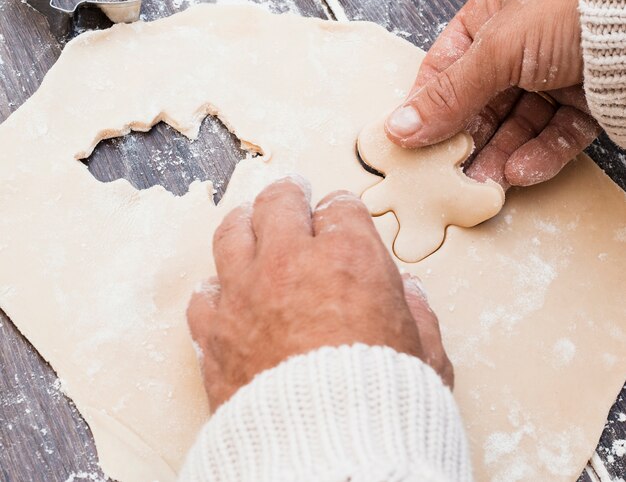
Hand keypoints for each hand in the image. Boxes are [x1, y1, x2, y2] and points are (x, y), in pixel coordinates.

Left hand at [188, 177, 452, 410]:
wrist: (327, 455)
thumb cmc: (382, 403)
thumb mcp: (424, 355)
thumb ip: (417, 314)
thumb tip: (410, 293)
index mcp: (349, 258)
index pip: (340, 207)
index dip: (341, 209)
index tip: (340, 213)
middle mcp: (292, 263)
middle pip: (280, 201)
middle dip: (290, 194)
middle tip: (292, 192)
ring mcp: (246, 294)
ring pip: (232, 231)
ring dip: (244, 222)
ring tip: (249, 220)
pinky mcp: (216, 333)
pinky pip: (204, 294)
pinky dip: (216, 290)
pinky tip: (224, 292)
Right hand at [386, 0, 599, 189]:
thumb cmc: (575, 11)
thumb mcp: (498, 49)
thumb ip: (449, 93)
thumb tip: (399, 127)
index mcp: (493, 12)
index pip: (446, 65)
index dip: (427, 103)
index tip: (410, 139)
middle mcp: (521, 42)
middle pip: (480, 101)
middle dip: (467, 139)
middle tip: (448, 173)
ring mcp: (554, 72)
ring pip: (516, 123)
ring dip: (499, 155)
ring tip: (484, 185)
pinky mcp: (585, 100)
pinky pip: (555, 134)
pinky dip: (539, 155)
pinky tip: (522, 172)